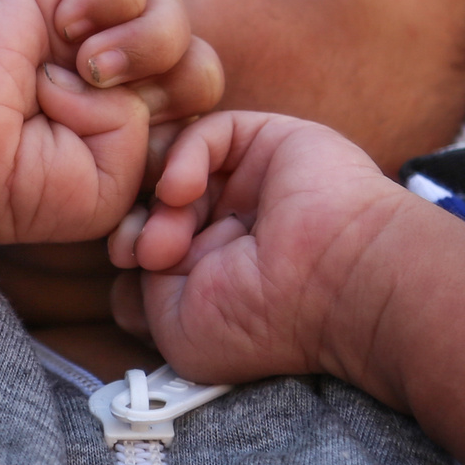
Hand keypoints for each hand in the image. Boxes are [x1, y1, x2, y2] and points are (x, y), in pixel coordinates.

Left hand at [109, 110, 428, 391]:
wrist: (337, 285)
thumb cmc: (269, 322)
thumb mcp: (179, 332)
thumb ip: (139, 297)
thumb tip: (126, 266)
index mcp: (216, 269)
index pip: (151, 237)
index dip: (128, 245)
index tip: (127, 265)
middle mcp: (231, 223)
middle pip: (155, 200)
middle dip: (138, 223)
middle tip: (138, 250)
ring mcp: (249, 182)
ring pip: (177, 165)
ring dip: (158, 199)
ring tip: (165, 234)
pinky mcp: (267, 141)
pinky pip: (208, 132)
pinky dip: (183, 157)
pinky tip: (180, 191)